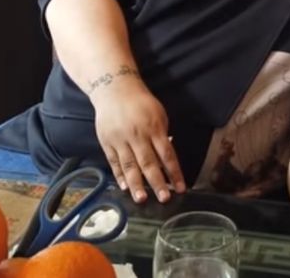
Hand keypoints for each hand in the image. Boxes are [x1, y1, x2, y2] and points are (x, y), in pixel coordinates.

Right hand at [91, 78, 185, 202]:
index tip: (182, 187)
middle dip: (157, 182)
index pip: (167, 155)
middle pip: (149, 163)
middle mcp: (137, 136)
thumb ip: (162, 136)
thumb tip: (166, 159)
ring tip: (141, 199)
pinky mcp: (106, 142)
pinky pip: (114, 162)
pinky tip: (124, 187)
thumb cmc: (141, 103)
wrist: (114, 90)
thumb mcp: (159, 115)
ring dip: (136, 184)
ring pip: (129, 165)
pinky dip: (119, 175)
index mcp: (154, 128)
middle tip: (164, 198)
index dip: (175, 172)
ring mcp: (120, 140)